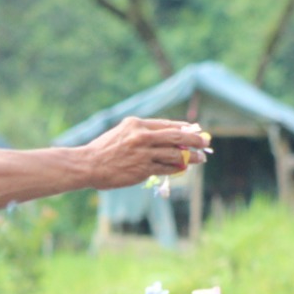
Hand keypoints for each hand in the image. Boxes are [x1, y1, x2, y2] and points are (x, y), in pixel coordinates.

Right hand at [84, 117, 209, 189]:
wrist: (88, 165)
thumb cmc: (103, 150)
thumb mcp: (121, 132)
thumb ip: (141, 133)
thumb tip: (164, 138)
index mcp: (136, 124)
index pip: (166, 124)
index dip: (183, 127)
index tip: (194, 129)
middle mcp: (142, 136)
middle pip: (175, 136)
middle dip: (194, 139)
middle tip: (205, 142)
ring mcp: (143, 153)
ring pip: (174, 153)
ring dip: (190, 156)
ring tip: (200, 159)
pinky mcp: (143, 169)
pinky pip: (166, 168)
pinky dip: (177, 167)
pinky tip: (184, 167)